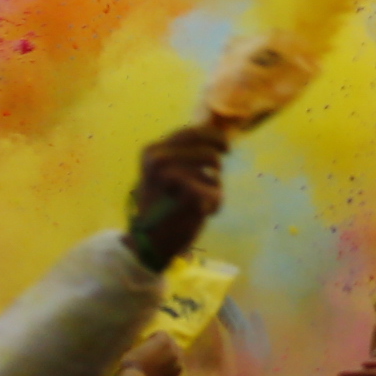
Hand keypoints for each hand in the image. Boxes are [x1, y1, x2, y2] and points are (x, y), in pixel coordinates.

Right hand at [120, 332, 184, 375]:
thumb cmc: (131, 363)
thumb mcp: (137, 347)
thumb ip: (148, 344)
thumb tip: (151, 346)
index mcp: (165, 341)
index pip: (162, 334)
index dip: (153, 338)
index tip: (147, 343)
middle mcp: (175, 351)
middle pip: (172, 345)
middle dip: (165, 348)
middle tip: (155, 354)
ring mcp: (177, 366)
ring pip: (176, 359)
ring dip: (169, 360)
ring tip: (158, 365)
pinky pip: (173, 373)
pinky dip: (168, 373)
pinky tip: (158, 375)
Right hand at [123, 123, 229, 270]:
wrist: (149, 241)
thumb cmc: (159, 204)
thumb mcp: (161, 172)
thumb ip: (181, 154)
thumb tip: (214, 135)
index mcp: (153, 152)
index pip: (192, 133)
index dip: (214, 137)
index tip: (227, 145)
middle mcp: (161, 161)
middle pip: (210, 153)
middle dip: (217, 165)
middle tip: (217, 173)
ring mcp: (175, 178)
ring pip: (215, 174)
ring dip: (214, 187)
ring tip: (199, 200)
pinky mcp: (192, 197)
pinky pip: (218, 194)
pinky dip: (214, 205)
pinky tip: (199, 214)